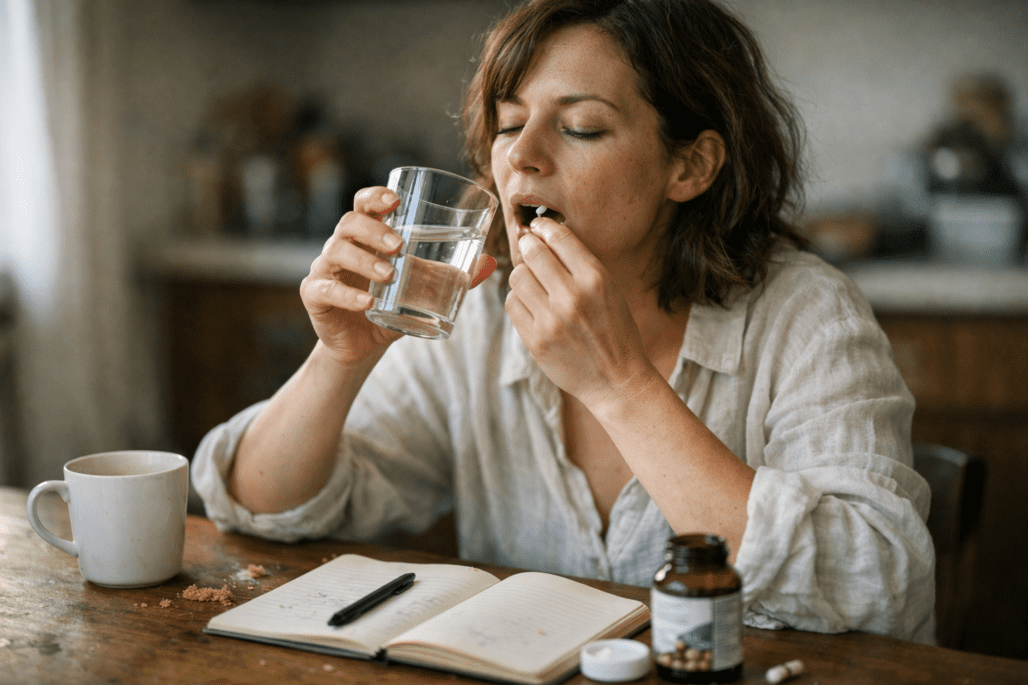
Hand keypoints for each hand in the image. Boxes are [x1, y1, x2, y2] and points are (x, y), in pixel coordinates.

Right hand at [301, 187, 496, 365]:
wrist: (363, 345)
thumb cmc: (392, 306)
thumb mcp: (422, 289)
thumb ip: (450, 275)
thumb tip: (489, 263)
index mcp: (366, 236)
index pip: (364, 204)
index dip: (375, 196)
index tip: (395, 200)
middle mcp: (342, 246)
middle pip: (349, 223)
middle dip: (374, 230)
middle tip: (399, 245)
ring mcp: (325, 269)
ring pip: (335, 251)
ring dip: (364, 260)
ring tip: (389, 275)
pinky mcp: (315, 295)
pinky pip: (325, 288)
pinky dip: (347, 294)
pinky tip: (367, 301)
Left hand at [504, 218, 652, 408]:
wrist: (616, 379)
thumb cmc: (614, 331)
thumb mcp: (610, 290)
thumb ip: (580, 264)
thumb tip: (543, 236)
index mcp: (596, 280)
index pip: (558, 237)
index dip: (544, 227)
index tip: (539, 228)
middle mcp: (572, 297)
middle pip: (532, 253)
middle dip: (529, 246)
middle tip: (531, 249)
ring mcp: (551, 321)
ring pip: (517, 277)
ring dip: (523, 275)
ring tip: (535, 284)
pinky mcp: (535, 341)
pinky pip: (512, 304)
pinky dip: (519, 300)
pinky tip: (533, 306)